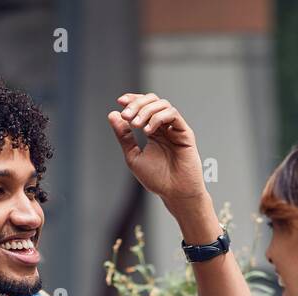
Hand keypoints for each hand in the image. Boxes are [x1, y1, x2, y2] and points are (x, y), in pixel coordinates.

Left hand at [108, 93, 207, 211]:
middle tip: (126, 116)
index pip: (144, 106)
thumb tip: (112, 114)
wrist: (174, 192)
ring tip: (136, 125)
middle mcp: (165, 127)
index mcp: (153, 131)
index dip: (132, 99)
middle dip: (137, 104)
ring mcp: (175, 129)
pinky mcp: (185, 133)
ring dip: (146, 111)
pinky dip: (157, 118)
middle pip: (153, 101)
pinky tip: (148, 130)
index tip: (119, 102)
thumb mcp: (133, 155)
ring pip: (162, 105)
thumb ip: (124, 136)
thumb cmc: (157, 179)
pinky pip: (172, 115)